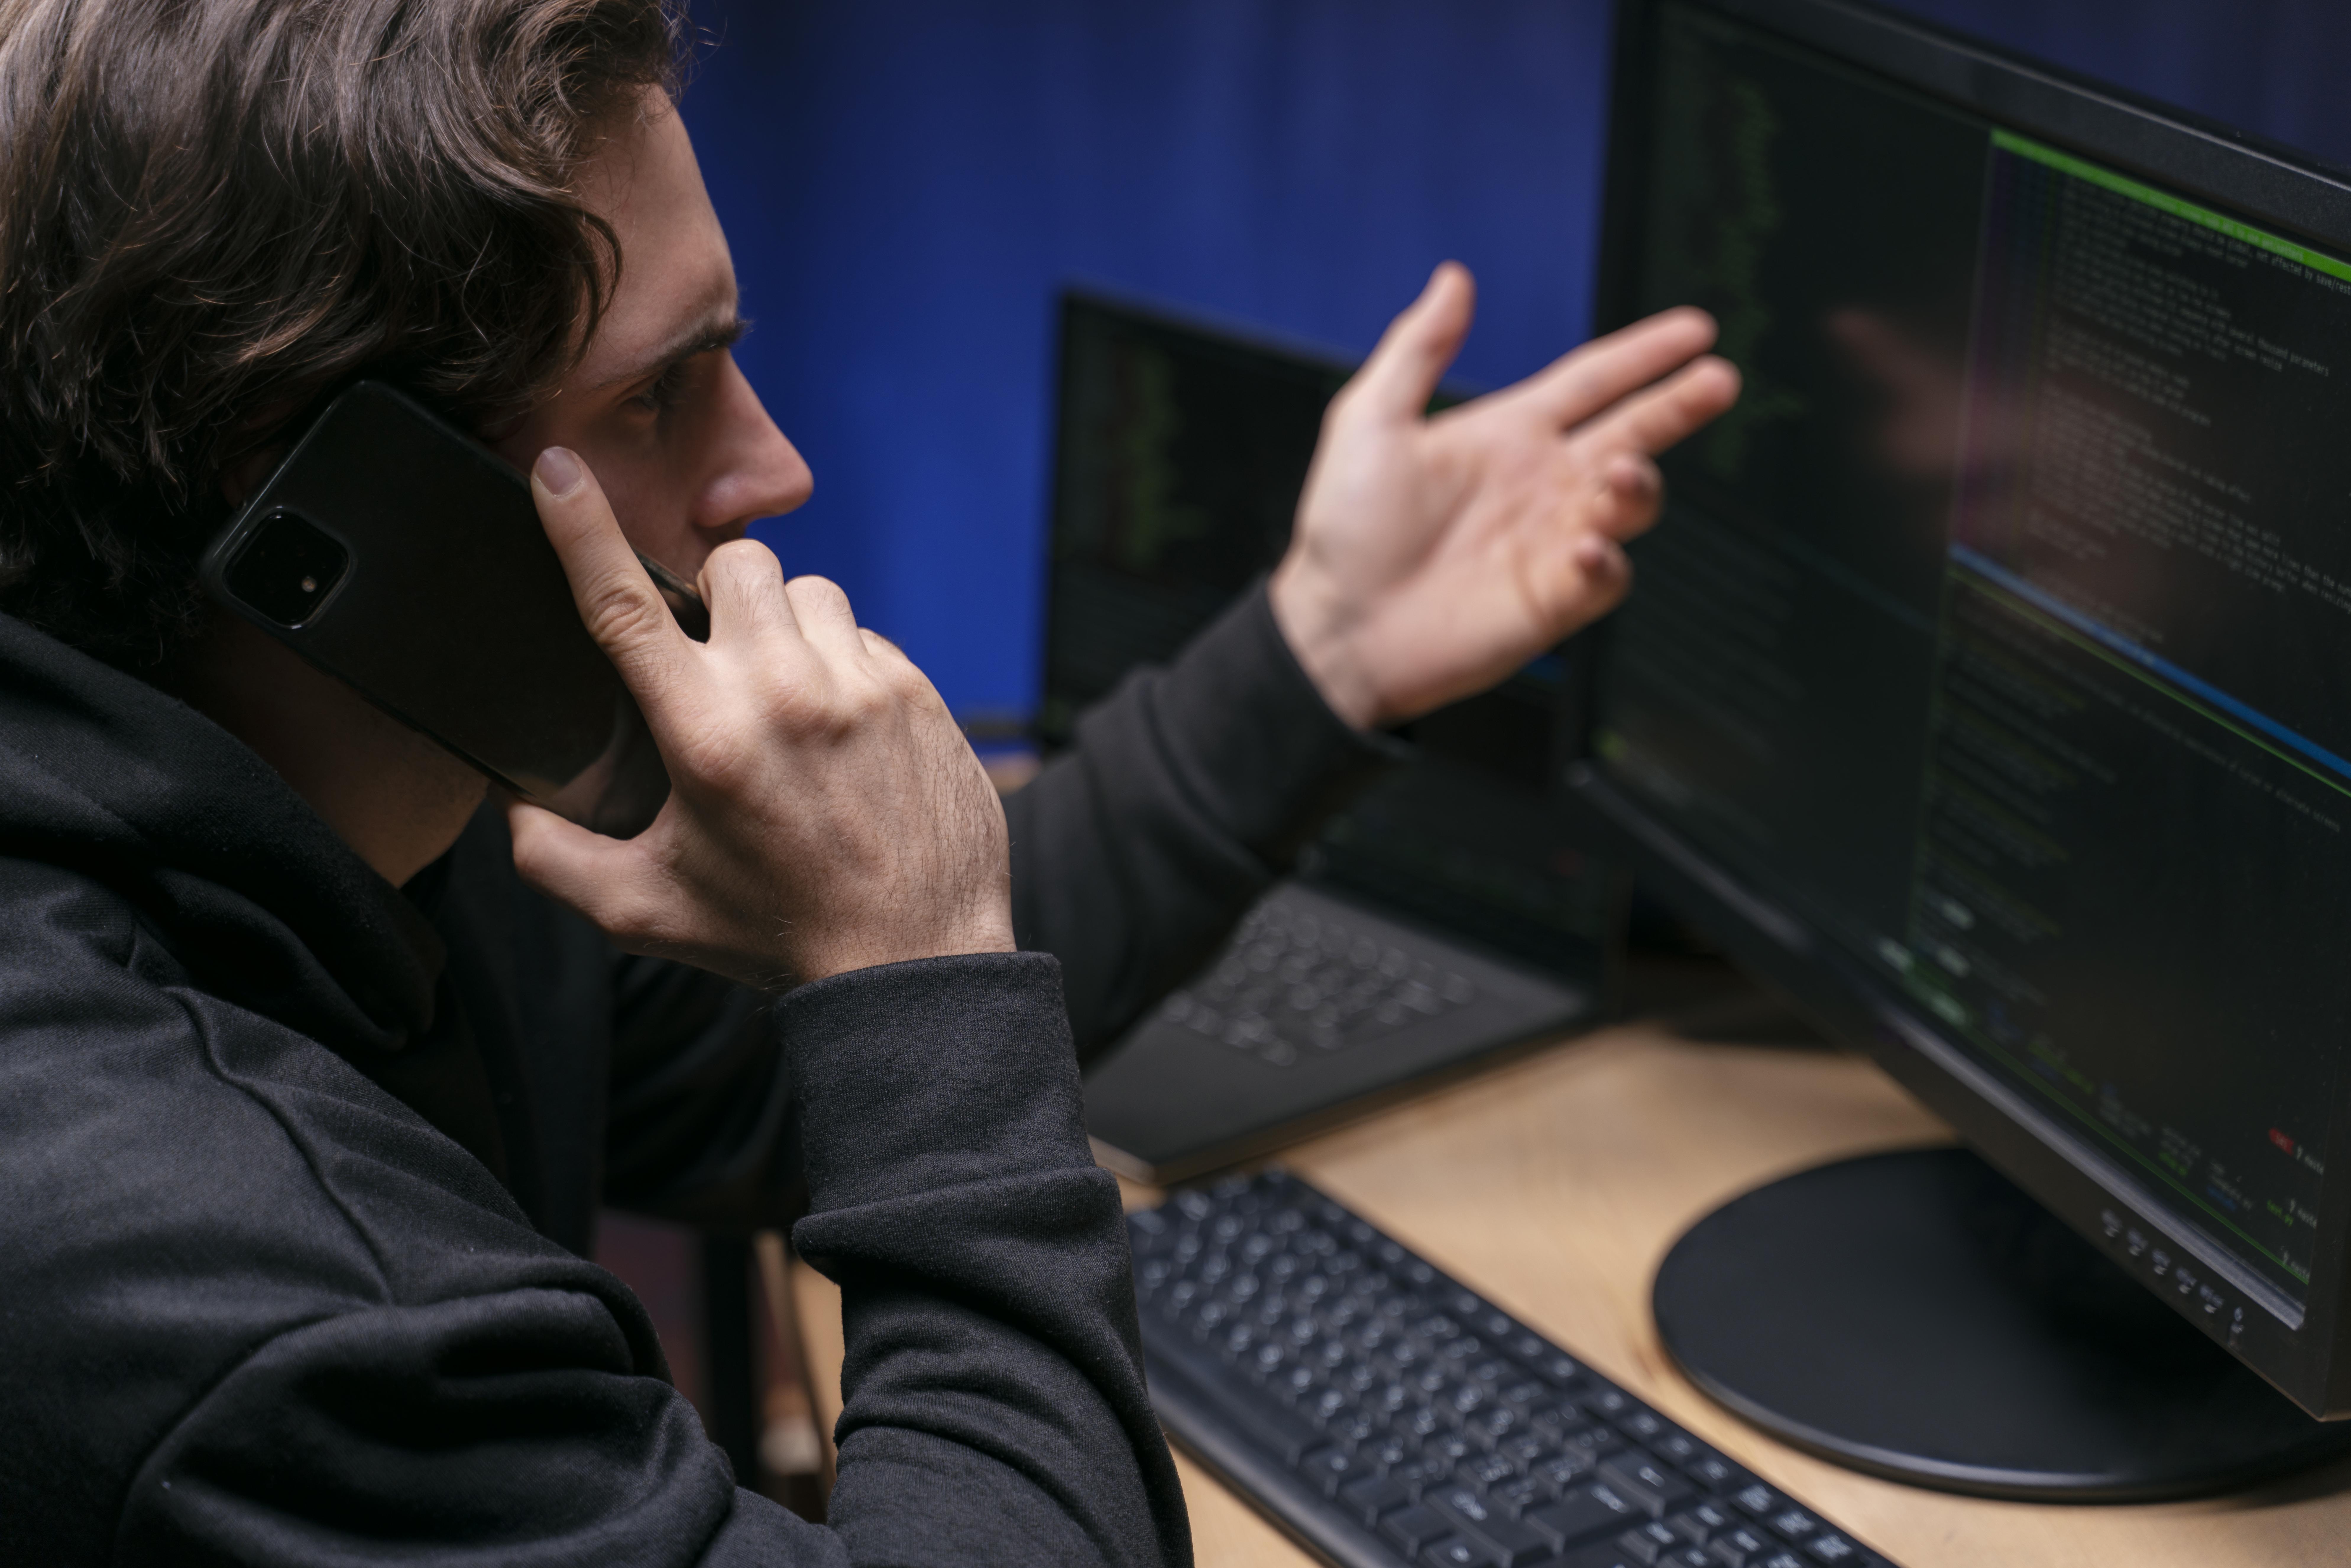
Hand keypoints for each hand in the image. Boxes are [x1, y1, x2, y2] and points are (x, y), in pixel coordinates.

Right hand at [505, 447, 1013, 988]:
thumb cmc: (775, 935)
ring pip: (810, 590)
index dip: (579, 526)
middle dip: (717, 595)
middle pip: (734, 564)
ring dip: (787, 627)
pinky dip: (845, 667)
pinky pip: (868, 637)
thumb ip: (554, 857)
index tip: (556, 469)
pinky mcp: (921, 694)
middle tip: (718, 658)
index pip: (623, 604)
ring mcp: (863, 687)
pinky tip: (841, 730)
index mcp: (706, 735)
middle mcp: (786, 695)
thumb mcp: (643, 912)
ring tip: (787, 697)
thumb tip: (507, 806)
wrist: (913, 960)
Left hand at [1269, 263, 1740, 728]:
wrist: (1337, 626)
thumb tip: (1453, 277)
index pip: (1593, 381)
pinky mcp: (1555, 599)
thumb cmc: (1344, 529)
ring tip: (1621, 471)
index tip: (1696, 328)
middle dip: (1680, 405)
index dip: (1644, 355)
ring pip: (1633, 501)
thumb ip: (1417, 348)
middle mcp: (1543, 483)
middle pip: (1634, 432)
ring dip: (1640, 483)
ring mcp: (1554, 541)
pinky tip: (1584, 548)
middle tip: (1719, 379)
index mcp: (1510, 434)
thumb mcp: (1370, 421)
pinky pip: (1609, 575)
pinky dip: (1608, 559)